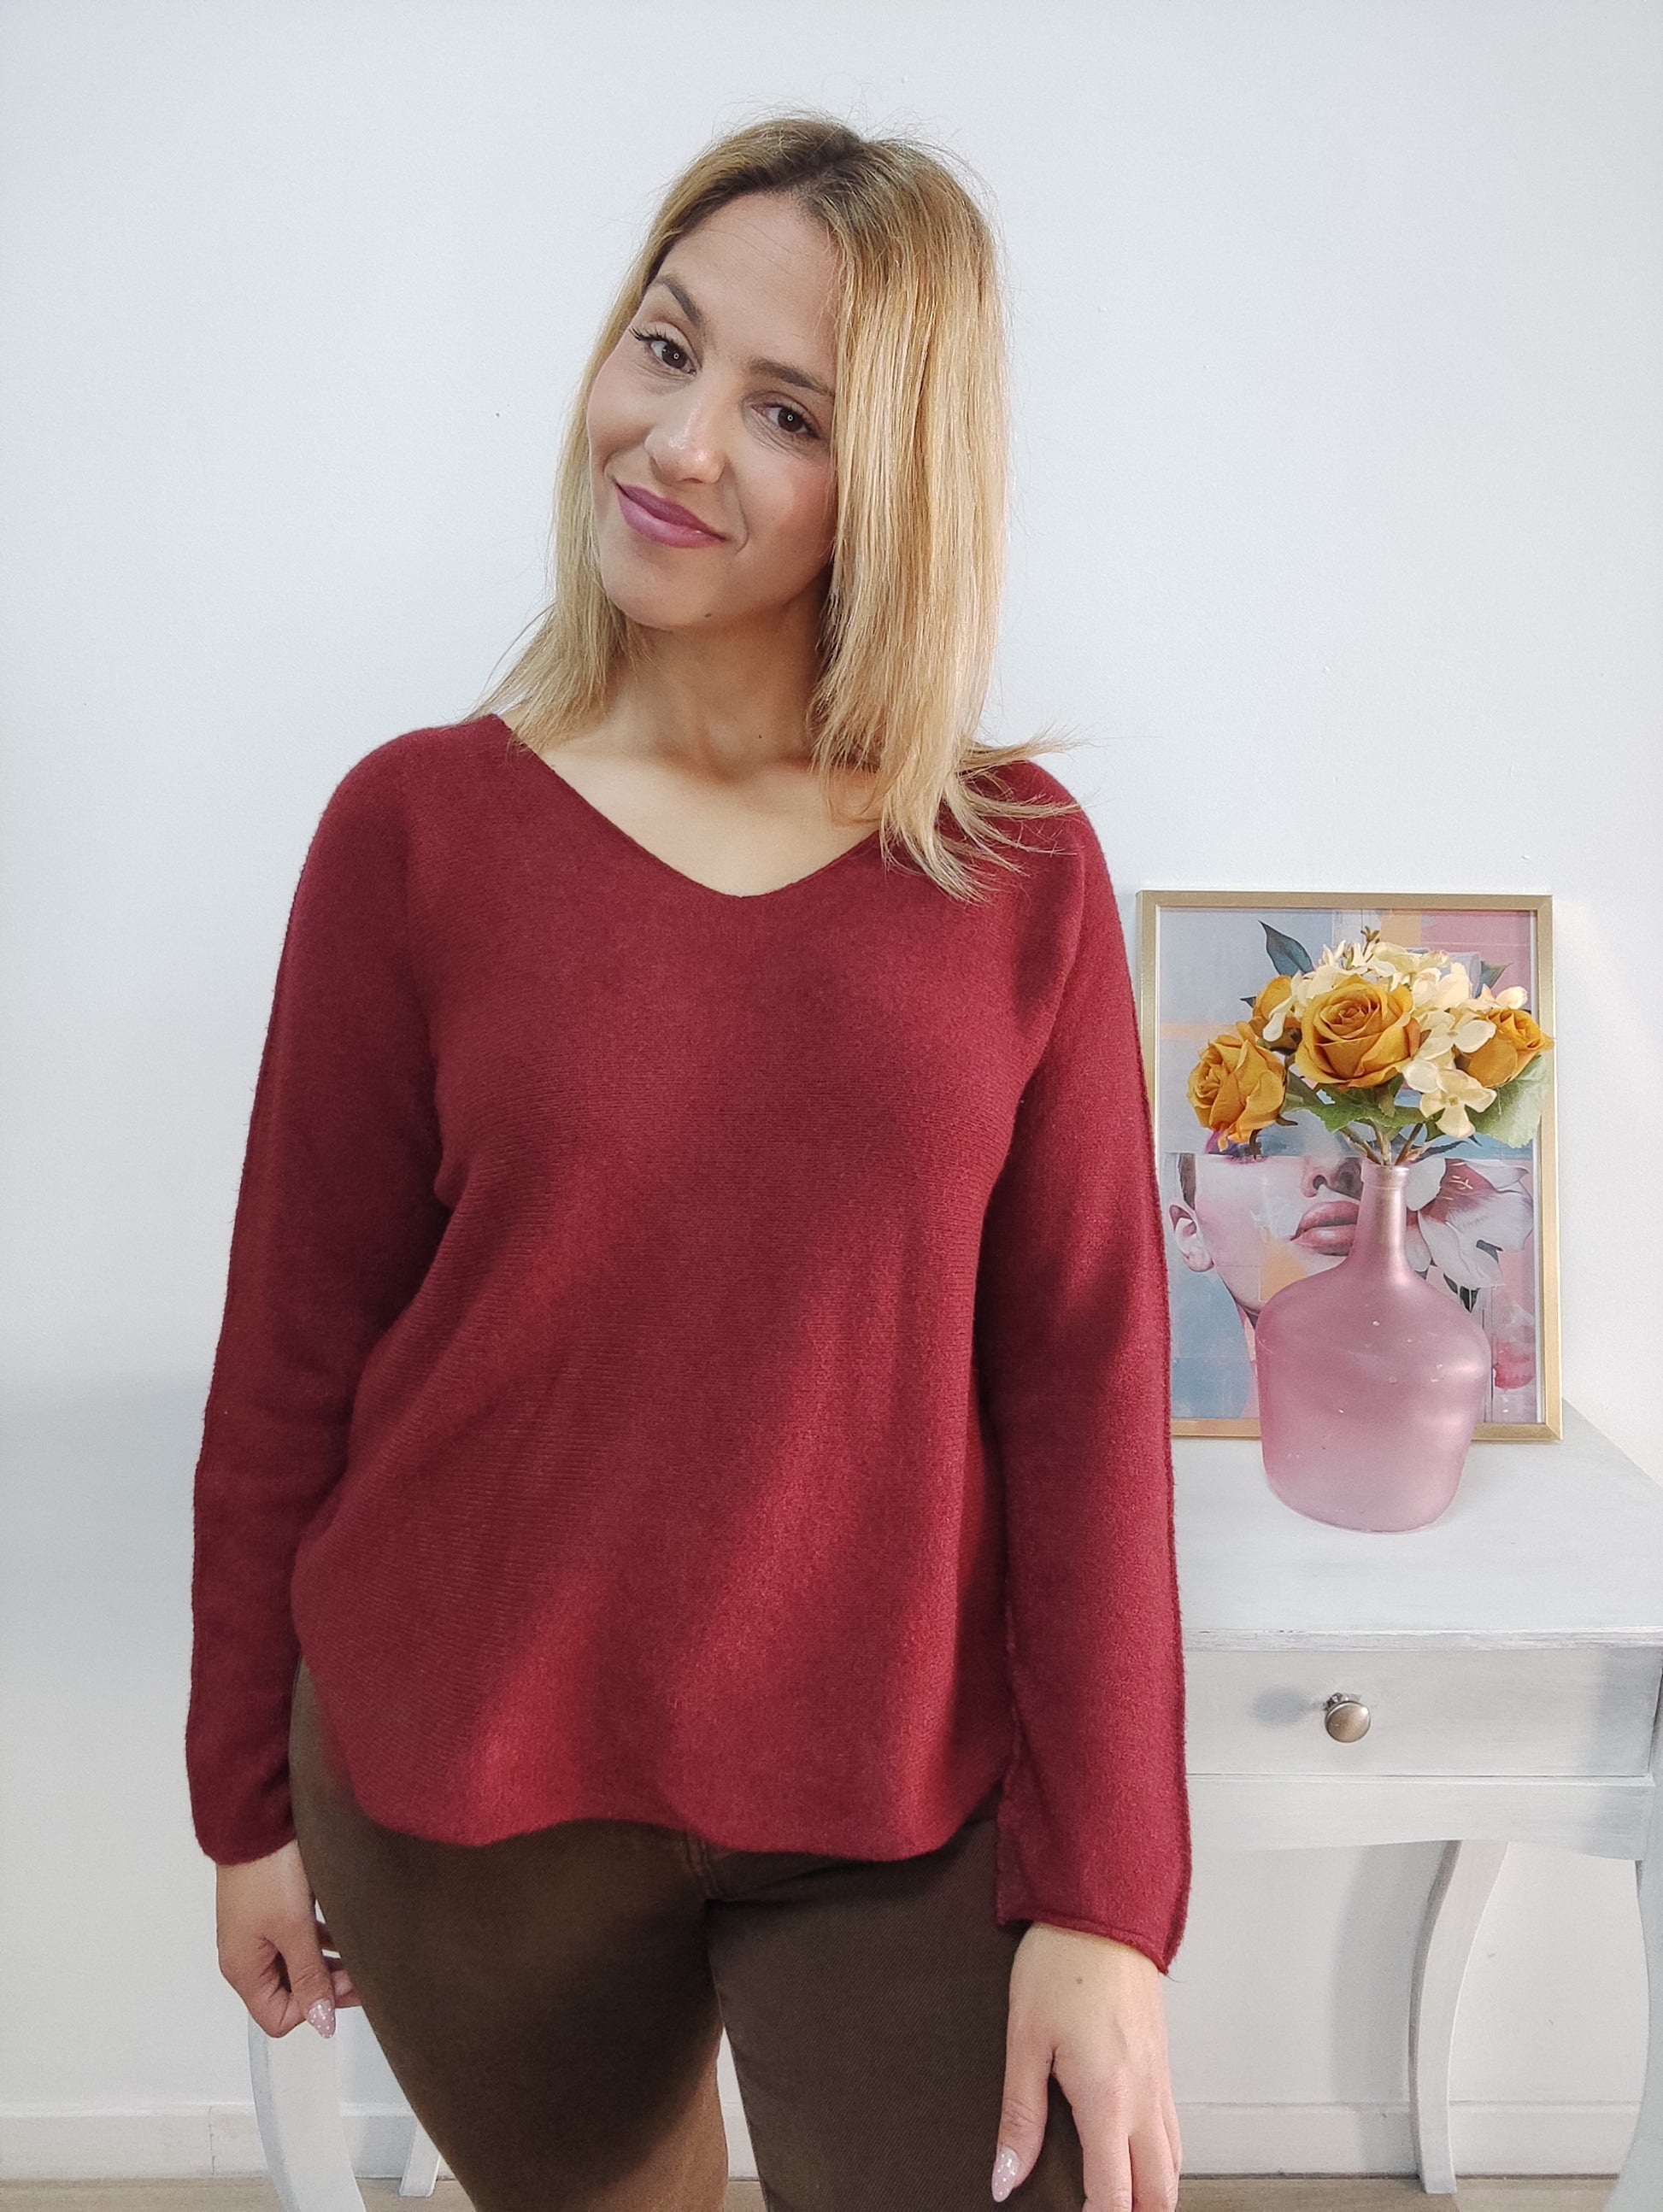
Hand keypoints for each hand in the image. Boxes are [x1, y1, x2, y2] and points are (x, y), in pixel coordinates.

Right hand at [215, 1838, 361, 2038]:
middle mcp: (244, 1956)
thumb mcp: (294, 1928)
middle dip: (326, 1987)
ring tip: (357, 1951)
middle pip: (288, 1993)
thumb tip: (321, 2022)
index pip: (278, 2017)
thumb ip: (309, 1977)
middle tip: (361, 1969)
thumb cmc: (269, 1870)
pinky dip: (318, 1943)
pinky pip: (295, 1941)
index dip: (316, 2009)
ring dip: (326, 1964)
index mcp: (242, 1969)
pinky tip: (342, 1932)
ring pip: (295, 1966)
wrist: (258, 1816)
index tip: (349, 1986)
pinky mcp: (268, 1910)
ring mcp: (256, 1932)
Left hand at [992, 1922, 1179, 2209]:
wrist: (1103, 1908)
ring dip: (1153, 2193)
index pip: (1115, 2196)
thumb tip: (1005, 2177)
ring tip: (1119, 2200)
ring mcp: (1161, 2081)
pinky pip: (1174, 2130)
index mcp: (1109, 2101)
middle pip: (1159, 2193)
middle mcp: (1145, 2099)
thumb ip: (1019, 2117)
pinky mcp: (1163, 2062)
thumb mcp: (1025, 2040)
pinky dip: (1161, 2159)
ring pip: (1174, 2164)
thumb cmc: (1061, 1963)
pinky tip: (1134, 2154)